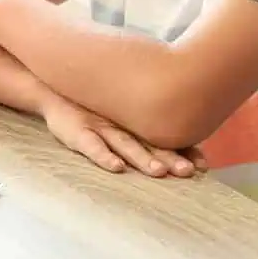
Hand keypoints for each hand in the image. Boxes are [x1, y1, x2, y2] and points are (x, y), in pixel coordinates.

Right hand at [43, 98, 204, 177]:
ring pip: (125, 144)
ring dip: (142, 159)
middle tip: (189, 171)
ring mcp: (100, 126)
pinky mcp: (77, 131)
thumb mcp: (116, 108)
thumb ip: (142, 119)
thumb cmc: (88, 102)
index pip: (164, 136)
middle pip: (150, 142)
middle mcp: (122, 122)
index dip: (184, 149)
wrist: (52, 86)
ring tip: (159, 172)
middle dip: (170, 157)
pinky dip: (104, 157)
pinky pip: (92, 146)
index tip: (205, 165)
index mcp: (134, 120)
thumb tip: (180, 128)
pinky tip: (117, 168)